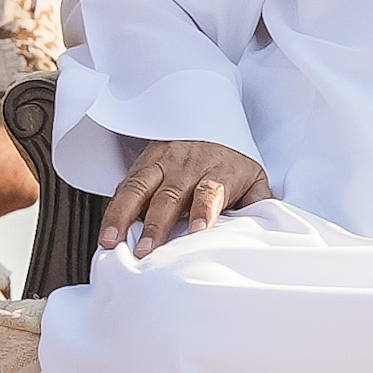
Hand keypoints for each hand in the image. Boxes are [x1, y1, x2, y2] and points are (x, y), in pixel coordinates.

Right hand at [99, 138, 273, 254]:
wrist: (209, 120)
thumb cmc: (232, 160)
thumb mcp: (255, 177)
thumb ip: (260, 203)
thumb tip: (267, 230)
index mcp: (219, 171)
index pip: (211, 191)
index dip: (204, 211)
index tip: (197, 233)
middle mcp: (187, 166)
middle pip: (170, 196)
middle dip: (156, 226)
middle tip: (146, 252)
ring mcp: (161, 164)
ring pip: (138, 189)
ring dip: (122, 217)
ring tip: (110, 242)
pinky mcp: (142, 165)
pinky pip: (125, 186)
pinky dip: (113, 208)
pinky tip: (105, 229)